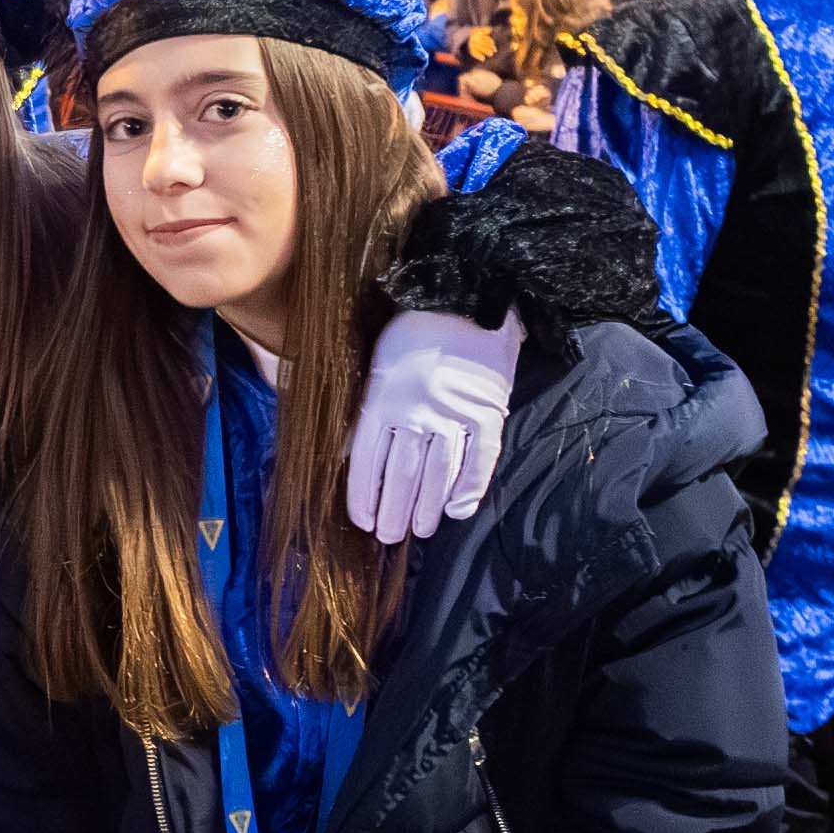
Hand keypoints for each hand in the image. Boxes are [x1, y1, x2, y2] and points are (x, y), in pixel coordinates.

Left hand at [348, 308, 521, 541]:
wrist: (467, 296)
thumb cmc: (414, 331)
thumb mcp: (377, 365)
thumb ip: (368, 410)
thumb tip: (346, 456)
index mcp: (383, 398)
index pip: (367, 460)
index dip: (364, 496)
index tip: (364, 520)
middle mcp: (417, 411)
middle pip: (402, 475)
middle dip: (394, 512)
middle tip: (390, 536)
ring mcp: (455, 414)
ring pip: (438, 475)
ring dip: (427, 509)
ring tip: (419, 530)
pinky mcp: (487, 413)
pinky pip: (479, 461)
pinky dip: (468, 490)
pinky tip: (457, 511)